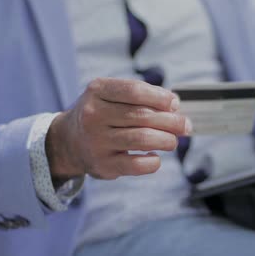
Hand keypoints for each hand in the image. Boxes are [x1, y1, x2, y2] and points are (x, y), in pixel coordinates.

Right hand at [46, 78, 191, 179]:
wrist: (69, 142)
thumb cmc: (102, 114)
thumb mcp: (112, 96)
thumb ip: (142, 96)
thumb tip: (175, 105)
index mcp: (97, 91)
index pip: (134, 90)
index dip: (160, 97)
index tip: (175, 103)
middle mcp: (93, 115)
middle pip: (142, 116)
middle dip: (172, 121)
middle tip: (185, 126)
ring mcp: (96, 141)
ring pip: (142, 139)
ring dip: (167, 140)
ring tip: (173, 141)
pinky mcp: (103, 165)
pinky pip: (136, 165)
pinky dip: (153, 162)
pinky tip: (155, 157)